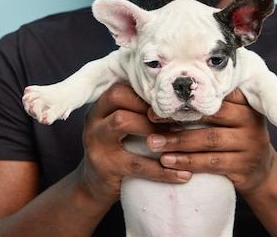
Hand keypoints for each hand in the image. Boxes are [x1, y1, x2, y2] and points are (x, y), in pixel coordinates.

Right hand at [76, 84, 192, 207]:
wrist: (93, 188)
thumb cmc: (119, 152)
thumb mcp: (122, 129)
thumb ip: (139, 113)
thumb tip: (182, 101)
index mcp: (100, 107)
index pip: (122, 86)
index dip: (147, 92)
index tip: (173, 102)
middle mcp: (93, 120)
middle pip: (119, 97)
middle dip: (150, 105)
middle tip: (177, 119)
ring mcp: (96, 142)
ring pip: (122, 122)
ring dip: (156, 129)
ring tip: (182, 141)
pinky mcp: (104, 167)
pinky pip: (138, 165)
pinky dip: (164, 170)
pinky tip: (184, 174)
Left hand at [146, 89, 275, 192]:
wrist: (259, 170)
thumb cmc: (233, 135)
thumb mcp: (230, 115)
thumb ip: (209, 103)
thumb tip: (165, 92)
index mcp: (245, 101)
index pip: (215, 93)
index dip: (187, 96)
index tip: (162, 98)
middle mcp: (250, 119)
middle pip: (212, 115)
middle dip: (179, 117)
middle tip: (151, 118)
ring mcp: (250, 143)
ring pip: (209, 139)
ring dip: (178, 142)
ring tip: (153, 142)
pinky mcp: (244, 166)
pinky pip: (210, 163)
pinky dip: (187, 161)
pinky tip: (167, 161)